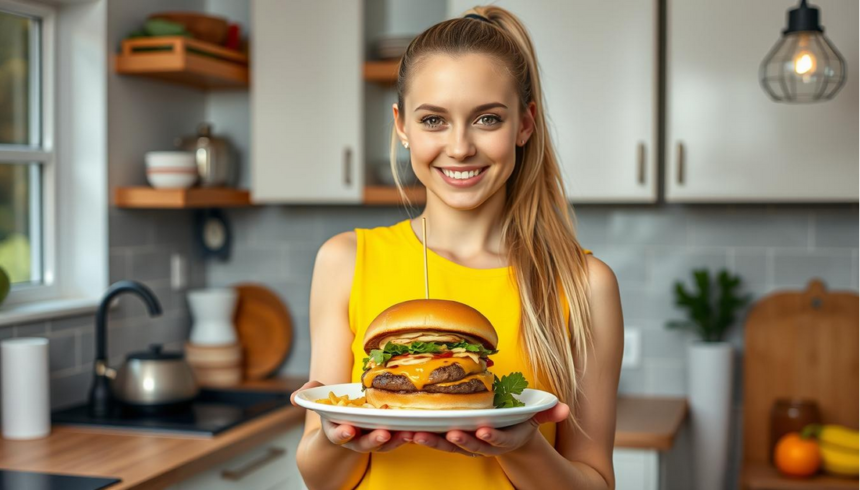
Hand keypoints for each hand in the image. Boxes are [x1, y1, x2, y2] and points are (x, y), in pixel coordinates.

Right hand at [290, 380, 413, 452]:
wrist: (347, 428)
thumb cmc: (335, 411)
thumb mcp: (320, 401)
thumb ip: (310, 396)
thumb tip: (296, 396)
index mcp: (337, 430)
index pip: (337, 434)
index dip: (341, 433)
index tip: (348, 430)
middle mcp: (354, 439)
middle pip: (363, 443)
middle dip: (373, 440)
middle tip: (383, 434)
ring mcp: (371, 440)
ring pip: (384, 444)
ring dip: (395, 440)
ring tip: (406, 434)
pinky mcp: (388, 438)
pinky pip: (397, 439)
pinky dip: (407, 436)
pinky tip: (418, 429)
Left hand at [412, 402, 569, 457]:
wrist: (503, 435)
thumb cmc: (516, 421)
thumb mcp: (533, 416)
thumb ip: (546, 413)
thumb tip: (563, 409)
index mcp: (503, 438)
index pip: (498, 439)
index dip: (491, 436)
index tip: (484, 429)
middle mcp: (483, 444)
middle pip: (469, 446)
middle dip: (459, 440)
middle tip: (449, 433)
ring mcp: (465, 443)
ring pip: (447, 446)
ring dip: (432, 442)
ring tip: (417, 435)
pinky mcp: (449, 439)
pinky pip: (434, 439)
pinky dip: (420, 436)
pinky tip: (406, 430)